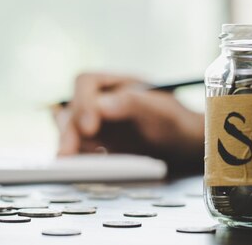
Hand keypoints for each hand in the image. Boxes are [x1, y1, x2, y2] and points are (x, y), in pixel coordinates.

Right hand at [53, 73, 203, 171]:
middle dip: (68, 131)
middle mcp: (102, 100)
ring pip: (69, 129)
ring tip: (69, 164)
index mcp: (117, 84)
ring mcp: (97, 123)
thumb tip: (101, 105)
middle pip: (72, 108)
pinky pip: (77, 148)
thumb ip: (134, 103)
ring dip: (67, 145)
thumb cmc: (177, 122)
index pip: (86, 83)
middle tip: (67, 155)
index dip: (83, 103)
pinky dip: (76, 157)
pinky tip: (81, 168)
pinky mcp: (96, 144)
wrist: (184, 145)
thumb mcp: (162, 110)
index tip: (90, 127)